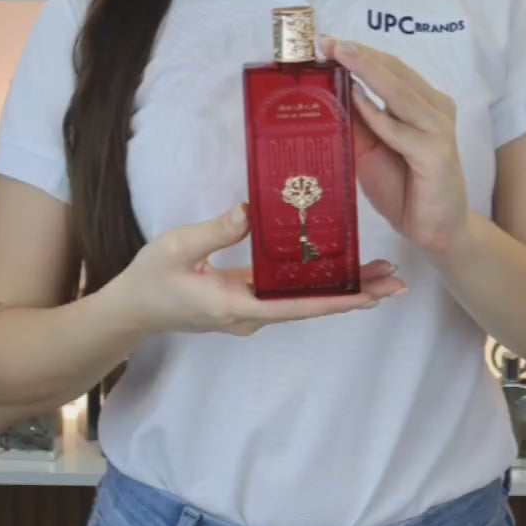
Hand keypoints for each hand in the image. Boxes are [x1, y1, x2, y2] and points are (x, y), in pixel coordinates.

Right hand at [119, 203, 406, 338]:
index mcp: (237, 306)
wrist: (129, 311)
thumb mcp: (178, 247)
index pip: (298, 306)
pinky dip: (317, 284)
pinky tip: (335, 270)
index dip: (338, 301)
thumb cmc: (149, 280)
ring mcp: (249, 311)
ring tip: (381, 277)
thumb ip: (216, 230)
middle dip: (355, 295)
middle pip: (313, 306)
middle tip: (397, 282)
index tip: (373, 296)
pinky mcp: (245, 301)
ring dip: (342, 290)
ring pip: (305, 302)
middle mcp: (250, 315)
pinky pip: (289, 295)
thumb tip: (254, 210)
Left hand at [321, 37, 467, 255]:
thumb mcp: (369, 151)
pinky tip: (355, 99)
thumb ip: (356, 123)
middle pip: (395, 71)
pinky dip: (377, 114)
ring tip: (341, 54)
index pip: (390, 68)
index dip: (360, 53)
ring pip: (399, 92)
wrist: (435, 231)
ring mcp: (438, 129)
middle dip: (360, 54)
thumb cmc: (403, 188)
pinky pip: (400, 130)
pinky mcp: (436, 153)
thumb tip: (328, 92)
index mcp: (421, 102)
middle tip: (328, 40)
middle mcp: (434, 108)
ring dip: (368, 71)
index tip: (327, 41)